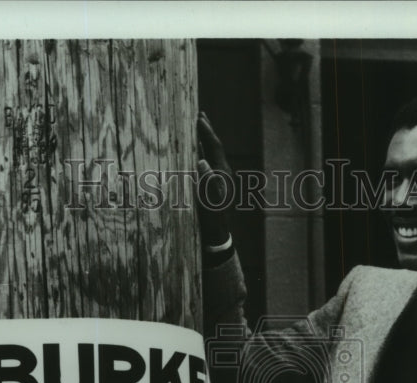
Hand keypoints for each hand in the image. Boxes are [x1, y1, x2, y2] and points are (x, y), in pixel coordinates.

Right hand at [196, 111, 231, 247]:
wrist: (215, 235)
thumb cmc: (211, 219)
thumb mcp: (209, 202)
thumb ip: (207, 182)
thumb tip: (202, 161)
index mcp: (223, 173)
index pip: (215, 147)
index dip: (206, 131)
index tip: (198, 117)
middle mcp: (222, 173)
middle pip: (214, 146)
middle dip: (206, 130)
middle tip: (200, 113)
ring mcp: (218, 178)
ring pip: (210, 153)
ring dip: (203, 139)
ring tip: (196, 126)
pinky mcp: (212, 183)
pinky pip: (206, 162)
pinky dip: (199, 151)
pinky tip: (194, 148)